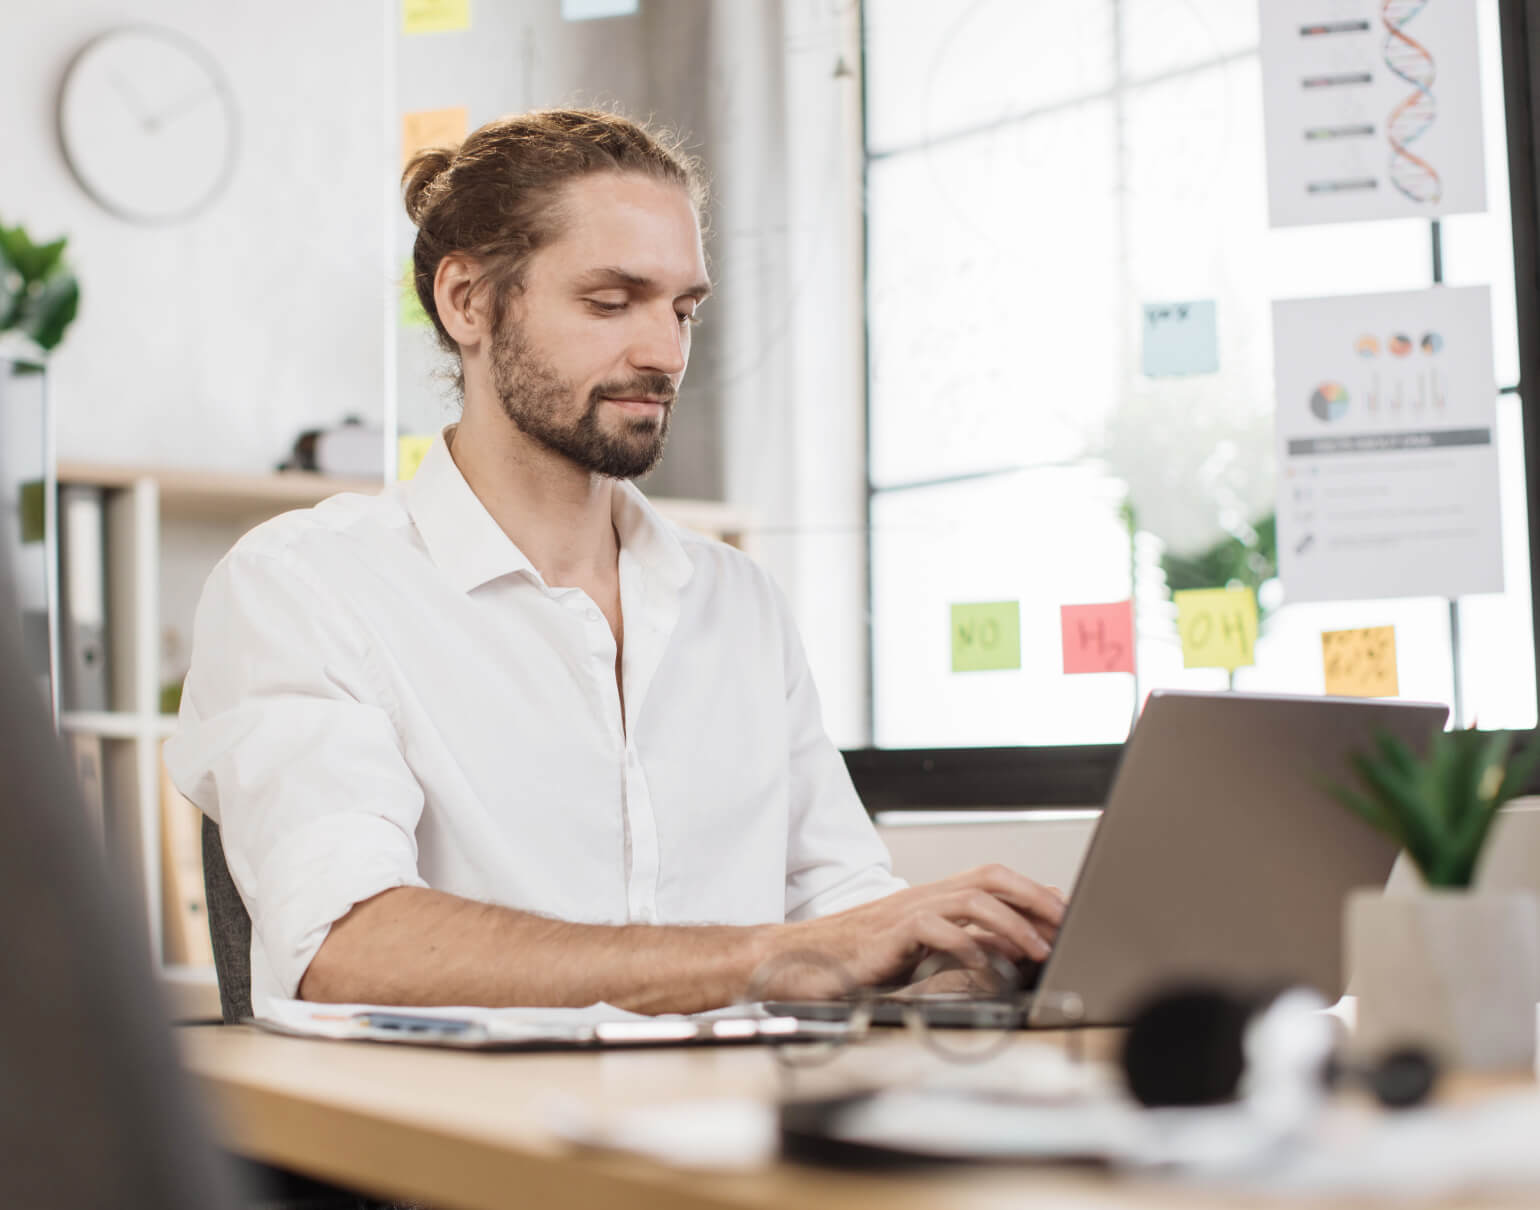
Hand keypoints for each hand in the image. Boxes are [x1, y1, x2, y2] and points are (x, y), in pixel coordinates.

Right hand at [761, 865, 1065, 997]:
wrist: (796, 961)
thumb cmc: (859, 960)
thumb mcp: (924, 953)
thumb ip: (966, 945)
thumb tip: (1015, 947)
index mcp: (935, 897)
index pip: (995, 880)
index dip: (1034, 892)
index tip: (1068, 914)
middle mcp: (924, 896)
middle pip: (990, 876)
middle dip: (1035, 898)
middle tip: (1067, 924)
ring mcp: (906, 911)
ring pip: (971, 899)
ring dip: (1013, 924)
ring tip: (1038, 950)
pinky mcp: (888, 935)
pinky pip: (935, 930)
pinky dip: (967, 948)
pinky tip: (986, 971)